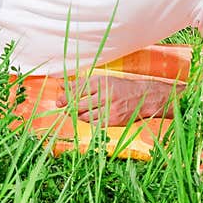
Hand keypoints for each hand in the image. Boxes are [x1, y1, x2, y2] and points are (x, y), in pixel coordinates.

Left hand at [55, 74, 180, 125]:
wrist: (143, 97)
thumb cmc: (121, 87)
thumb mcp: (104, 80)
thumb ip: (84, 83)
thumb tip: (63, 86)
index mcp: (101, 82)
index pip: (78, 89)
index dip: (66, 94)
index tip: (59, 98)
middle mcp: (105, 94)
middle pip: (79, 103)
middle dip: (67, 106)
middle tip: (61, 107)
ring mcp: (109, 108)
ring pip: (85, 115)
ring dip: (77, 114)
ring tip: (74, 112)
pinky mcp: (113, 120)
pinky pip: (94, 123)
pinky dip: (88, 120)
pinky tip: (87, 117)